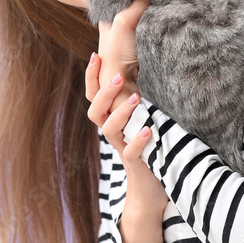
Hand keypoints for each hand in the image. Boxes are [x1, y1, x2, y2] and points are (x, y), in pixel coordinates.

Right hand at [85, 13, 167, 218]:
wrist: (152, 187)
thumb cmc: (150, 145)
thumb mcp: (143, 115)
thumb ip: (140, 93)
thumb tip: (143, 61)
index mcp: (111, 118)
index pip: (93, 94)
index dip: (91, 76)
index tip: (96, 55)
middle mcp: (112, 132)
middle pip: (94, 111)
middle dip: (103, 93)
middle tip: (118, 78)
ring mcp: (122, 148)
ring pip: (108, 129)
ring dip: (120, 113)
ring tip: (137, 99)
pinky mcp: (136, 164)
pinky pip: (131, 153)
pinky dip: (138, 141)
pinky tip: (149, 130)